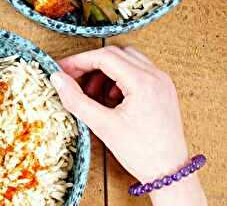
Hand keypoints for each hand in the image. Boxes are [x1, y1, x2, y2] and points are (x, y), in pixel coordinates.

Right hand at [50, 46, 205, 205]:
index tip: (62, 70)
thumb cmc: (142, 153)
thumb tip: (58, 80)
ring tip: (93, 93)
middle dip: (90, 64)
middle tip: (73, 80)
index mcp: (143, 82)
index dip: (78, 61)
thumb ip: (76, 100)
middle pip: (115, 54)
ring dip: (105, 70)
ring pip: (126, 60)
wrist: (169, 173)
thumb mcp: (103, 126)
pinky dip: (119, 78)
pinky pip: (137, 71)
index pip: (104, 57)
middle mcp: (156, 76)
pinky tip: (110, 98)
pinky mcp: (163, 90)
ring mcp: (162, 82)